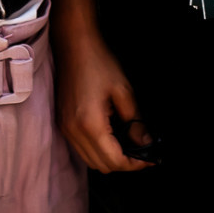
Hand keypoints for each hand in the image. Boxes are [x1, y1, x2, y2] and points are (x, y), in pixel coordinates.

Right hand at [53, 23, 152, 171]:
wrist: (74, 46)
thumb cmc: (99, 63)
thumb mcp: (124, 91)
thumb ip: (135, 122)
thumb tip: (146, 144)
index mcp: (90, 125)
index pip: (114, 160)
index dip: (135, 165)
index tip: (150, 159)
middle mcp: (73, 132)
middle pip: (101, 166)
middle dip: (124, 164)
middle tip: (142, 154)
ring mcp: (65, 129)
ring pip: (90, 160)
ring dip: (110, 158)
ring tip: (129, 146)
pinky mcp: (63, 123)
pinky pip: (82, 149)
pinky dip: (98, 150)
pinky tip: (112, 137)